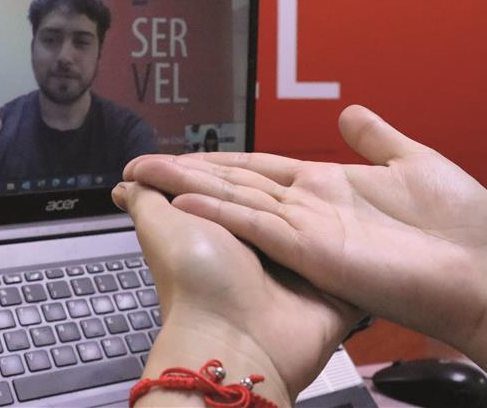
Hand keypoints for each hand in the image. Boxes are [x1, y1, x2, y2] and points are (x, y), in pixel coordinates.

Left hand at [112, 181, 361, 404]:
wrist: (236, 337)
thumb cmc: (195, 281)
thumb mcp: (162, 225)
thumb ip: (148, 197)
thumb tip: (127, 179)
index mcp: (223, 228)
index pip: (239, 187)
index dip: (246, 167)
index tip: (255, 148)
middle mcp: (258, 248)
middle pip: (283, 202)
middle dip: (294, 184)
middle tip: (306, 164)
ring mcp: (295, 268)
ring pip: (317, 223)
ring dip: (330, 207)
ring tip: (341, 184)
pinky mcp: (328, 286)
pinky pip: (348, 258)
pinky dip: (354, 242)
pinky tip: (359, 216)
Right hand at [124, 105, 486, 351]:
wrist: (481, 273)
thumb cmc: (457, 227)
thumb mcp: (413, 162)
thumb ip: (376, 139)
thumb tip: (349, 112)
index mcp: (326, 188)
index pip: (260, 168)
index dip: (221, 160)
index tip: (186, 154)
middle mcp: (308, 209)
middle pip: (236, 184)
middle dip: (190, 174)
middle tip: (145, 163)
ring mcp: (308, 232)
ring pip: (237, 202)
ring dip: (192, 190)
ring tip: (149, 176)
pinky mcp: (314, 251)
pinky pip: (260, 227)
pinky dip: (223, 214)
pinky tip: (189, 201)